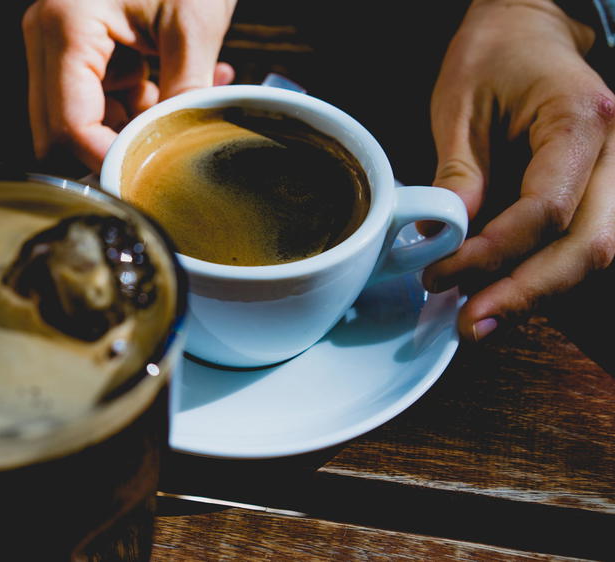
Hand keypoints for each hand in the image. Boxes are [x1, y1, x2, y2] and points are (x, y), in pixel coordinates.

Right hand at [22, 0, 235, 171]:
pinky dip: (132, 101)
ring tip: (183, 102)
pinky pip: (94, 93)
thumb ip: (183, 92)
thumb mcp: (193, 22)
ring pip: (77, 116)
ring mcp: (56, 39)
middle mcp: (47, 35)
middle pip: (57, 127)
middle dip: (108, 146)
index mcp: (66, 27)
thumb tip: (174, 148)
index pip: (69, 123)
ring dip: (127, 123)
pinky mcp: (76, 43)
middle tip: (158, 151)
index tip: (143, 175)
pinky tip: (174, 84)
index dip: (104, 158)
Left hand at [423, 0, 614, 341]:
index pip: (546, 209)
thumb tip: (441, 238)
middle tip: (470, 324)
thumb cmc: (492, 56)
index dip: (493, 252)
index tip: (440, 273)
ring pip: (596, 252)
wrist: (525, 28)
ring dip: (538, 292)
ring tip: (479, 318)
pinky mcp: (600, 188)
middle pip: (590, 245)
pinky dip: (544, 273)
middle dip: (527, 293)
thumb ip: (458, 175)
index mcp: (579, 121)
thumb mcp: (458, 108)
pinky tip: (500, 292)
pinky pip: (584, 242)